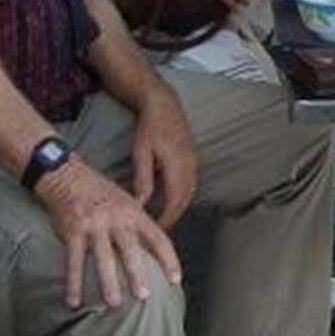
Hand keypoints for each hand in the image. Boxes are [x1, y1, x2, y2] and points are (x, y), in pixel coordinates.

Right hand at [36, 156, 182, 308]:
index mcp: (134, 213)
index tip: (175, 280)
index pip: (157, 238)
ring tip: (113, 303)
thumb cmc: (100, 193)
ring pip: (103, 258)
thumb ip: (137, 225)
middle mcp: (116, 218)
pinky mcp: (73, 231)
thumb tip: (152, 252)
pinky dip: (73, 283)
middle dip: (137, 274)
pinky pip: (74, 262)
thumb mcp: (126, 202)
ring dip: (108, 283)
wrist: (67, 176)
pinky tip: (73, 300)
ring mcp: (94, 225)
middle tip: (144, 296)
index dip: (168, 259)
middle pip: (130, 249)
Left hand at [130, 83, 198, 229]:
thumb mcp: (142, 153)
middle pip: (184, 202)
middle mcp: (190, 167)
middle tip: (157, 230)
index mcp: (178, 167)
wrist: (164, 104)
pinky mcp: (193, 160)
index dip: (166, 219)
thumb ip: (143, 180)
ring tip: (162, 219)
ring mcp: (194, 163)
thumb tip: (140, 204)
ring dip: (177, 208)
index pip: (175, 202)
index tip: (154, 230)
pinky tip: (168, 200)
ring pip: (189, 194)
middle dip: (172, 218)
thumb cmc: (150, 127)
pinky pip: (189, 185)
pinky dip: (180, 197)